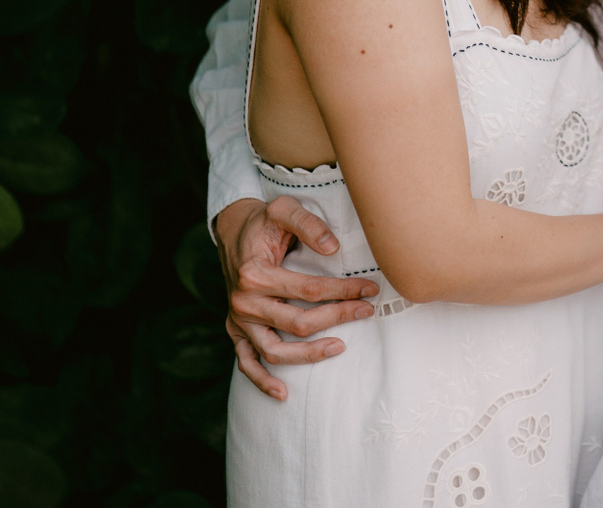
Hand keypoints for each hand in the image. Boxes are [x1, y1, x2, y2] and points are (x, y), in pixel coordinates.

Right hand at [214, 196, 380, 401]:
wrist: (232, 230)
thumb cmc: (263, 220)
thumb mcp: (283, 209)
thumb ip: (308, 224)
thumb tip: (333, 248)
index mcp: (255, 274)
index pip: (308, 290)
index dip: (342, 291)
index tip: (369, 290)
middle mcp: (244, 301)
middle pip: (298, 323)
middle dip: (337, 317)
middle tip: (367, 311)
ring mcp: (238, 320)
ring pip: (274, 351)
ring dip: (308, 355)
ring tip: (340, 347)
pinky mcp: (235, 330)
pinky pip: (246, 362)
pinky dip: (261, 381)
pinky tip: (283, 393)